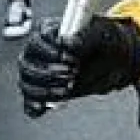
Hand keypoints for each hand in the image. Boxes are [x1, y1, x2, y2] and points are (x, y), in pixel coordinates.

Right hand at [19, 16, 139, 116]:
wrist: (112, 58)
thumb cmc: (102, 40)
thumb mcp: (101, 34)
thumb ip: (86, 37)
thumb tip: (70, 43)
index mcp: (48, 32)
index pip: (37, 41)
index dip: (50, 51)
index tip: (70, 58)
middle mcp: (37, 53)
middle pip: (27, 65)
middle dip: (47, 73)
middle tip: (71, 74)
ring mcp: (38, 72)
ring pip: (27, 84)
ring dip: (45, 90)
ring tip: (68, 90)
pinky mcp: (42, 91)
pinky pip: (30, 102)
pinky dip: (35, 106)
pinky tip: (45, 107)